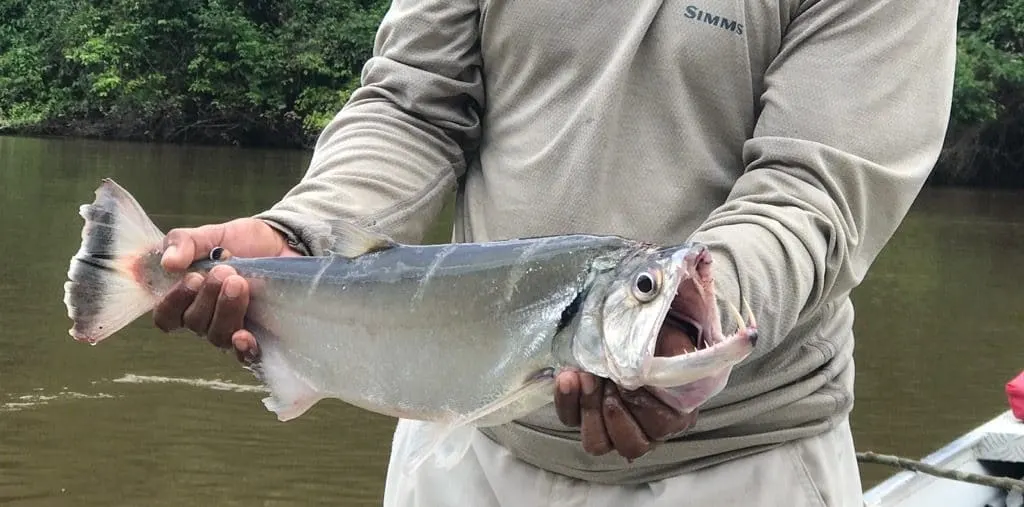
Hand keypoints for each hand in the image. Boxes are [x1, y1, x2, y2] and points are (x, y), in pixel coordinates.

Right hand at [152, 218, 301, 362]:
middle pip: (195, 323)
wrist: (281, 244)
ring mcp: (233, 328)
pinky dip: (243, 349)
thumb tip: (168, 263)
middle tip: (224, 271)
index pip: (166, 316)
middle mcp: (207, 319)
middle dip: (208, 297)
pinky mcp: (260, 334)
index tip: (192, 278)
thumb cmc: (240, 242)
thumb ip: (184, 242)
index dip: (173, 303)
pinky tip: (244, 336)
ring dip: (226, 310)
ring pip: (219, 336)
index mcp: (187, 298)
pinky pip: (246, 355)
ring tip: (239, 282)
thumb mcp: (210, 235)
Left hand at [554, 324, 699, 460]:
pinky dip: (566, 400)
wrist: (631, 332)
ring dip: (589, 408)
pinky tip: (568, 377)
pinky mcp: (582, 418)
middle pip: (630, 445)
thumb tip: (659, 363)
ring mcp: (610, 430)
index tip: (631, 376)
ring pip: (597, 443)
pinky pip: (570, 420)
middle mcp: (645, 433)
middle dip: (614, 410)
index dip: (642, 402)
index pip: (660, 426)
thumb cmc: (655, 342)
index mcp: (674, 416)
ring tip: (586, 377)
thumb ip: (674, 355)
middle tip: (607, 379)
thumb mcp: (671, 343)